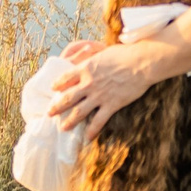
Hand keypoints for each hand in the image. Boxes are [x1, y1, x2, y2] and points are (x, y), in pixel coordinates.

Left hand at [48, 38, 166, 135]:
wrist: (141, 62)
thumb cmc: (125, 53)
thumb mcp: (103, 53)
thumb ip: (94, 58)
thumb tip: (91, 56)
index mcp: (85, 68)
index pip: (65, 78)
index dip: (57, 84)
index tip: (53, 88)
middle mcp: (88, 83)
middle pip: (67, 97)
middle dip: (57, 106)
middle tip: (49, 113)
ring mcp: (99, 96)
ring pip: (79, 112)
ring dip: (69, 121)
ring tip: (63, 128)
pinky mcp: (111, 105)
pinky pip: (98, 121)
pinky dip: (92, 130)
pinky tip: (87, 138)